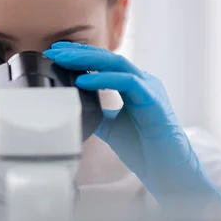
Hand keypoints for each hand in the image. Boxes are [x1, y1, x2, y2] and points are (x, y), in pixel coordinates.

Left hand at [44, 42, 220, 220]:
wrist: (166, 170)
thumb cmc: (144, 148)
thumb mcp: (110, 127)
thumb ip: (96, 112)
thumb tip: (73, 106)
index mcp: (134, 85)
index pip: (104, 62)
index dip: (80, 54)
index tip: (57, 52)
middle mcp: (143, 82)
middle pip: (108, 57)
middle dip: (79, 51)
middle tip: (55, 50)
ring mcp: (150, 88)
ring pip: (117, 63)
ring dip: (88, 59)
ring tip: (64, 59)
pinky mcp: (153, 100)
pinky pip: (128, 82)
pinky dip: (103, 80)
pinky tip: (83, 81)